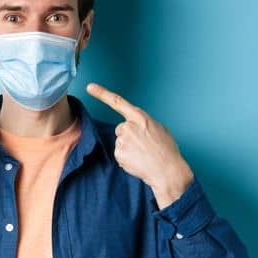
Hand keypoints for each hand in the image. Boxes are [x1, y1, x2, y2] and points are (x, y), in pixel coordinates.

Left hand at [85, 82, 194, 208]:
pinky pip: (119, 155)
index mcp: (140, 118)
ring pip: (120, 143)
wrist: (168, 170)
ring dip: (128, 149)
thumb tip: (136, 125)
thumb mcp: (159, 128)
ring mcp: (122, 140)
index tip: (90, 87)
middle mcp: (129, 126)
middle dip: (129, 137)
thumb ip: (143, 123)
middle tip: (144, 146)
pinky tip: (138, 161)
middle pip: (121, 129)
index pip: (118, 102)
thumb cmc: (166, 150)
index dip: (102, 94)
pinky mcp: (119, 154)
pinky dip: (127, 159)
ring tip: (143, 154)